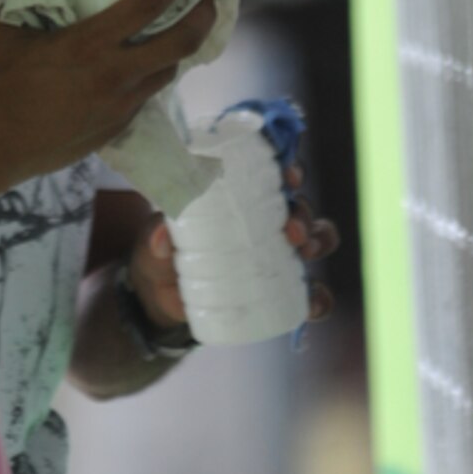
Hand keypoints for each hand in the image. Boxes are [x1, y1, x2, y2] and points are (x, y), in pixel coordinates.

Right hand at [0, 0, 216, 182]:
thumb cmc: (1, 84)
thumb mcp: (9, 30)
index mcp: (91, 44)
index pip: (149, 5)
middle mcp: (117, 73)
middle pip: (183, 41)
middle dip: (204, 13)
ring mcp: (123, 104)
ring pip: (170, 70)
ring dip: (180, 45)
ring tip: (179, 28)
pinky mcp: (120, 126)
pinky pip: (148, 94)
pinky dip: (153, 73)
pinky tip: (144, 64)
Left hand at [129, 162, 340, 329]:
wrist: (159, 297)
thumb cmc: (162, 250)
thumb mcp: (154, 237)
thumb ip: (157, 233)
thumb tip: (162, 239)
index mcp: (241, 195)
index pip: (275, 173)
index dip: (290, 170)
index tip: (289, 176)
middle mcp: (267, 219)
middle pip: (300, 206)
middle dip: (303, 213)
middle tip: (290, 228)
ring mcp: (278, 254)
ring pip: (316, 240)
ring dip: (317, 242)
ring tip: (303, 252)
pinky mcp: (281, 291)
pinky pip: (311, 294)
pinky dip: (318, 299)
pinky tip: (311, 304)